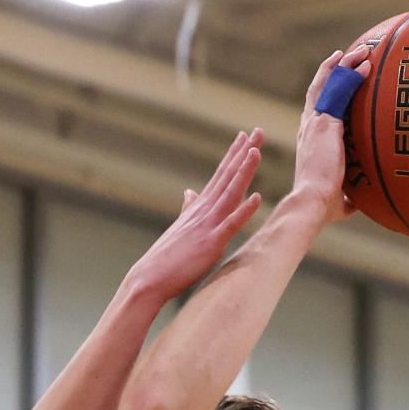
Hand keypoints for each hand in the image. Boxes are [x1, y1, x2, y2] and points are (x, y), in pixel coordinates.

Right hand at [129, 129, 262, 303]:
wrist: (149, 279)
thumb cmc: (166, 258)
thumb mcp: (181, 226)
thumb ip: (188, 208)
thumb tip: (190, 192)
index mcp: (199, 207)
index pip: (220, 175)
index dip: (233, 155)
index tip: (245, 136)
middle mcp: (204, 211)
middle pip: (228, 176)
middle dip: (244, 153)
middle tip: (258, 131)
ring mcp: (208, 225)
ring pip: (230, 193)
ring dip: (244, 172)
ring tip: (256, 150)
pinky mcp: (212, 244)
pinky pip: (231, 224)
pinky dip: (244, 210)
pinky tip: (257, 197)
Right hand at [293, 46, 371, 223]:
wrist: (312, 202)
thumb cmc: (323, 207)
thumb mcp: (339, 199)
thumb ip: (348, 196)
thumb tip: (360, 202)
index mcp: (308, 141)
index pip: (316, 110)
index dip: (325, 92)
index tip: (338, 80)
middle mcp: (308, 127)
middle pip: (319, 89)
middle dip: (333, 70)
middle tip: (348, 56)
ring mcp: (315, 122)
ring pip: (328, 83)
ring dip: (344, 65)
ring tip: (360, 51)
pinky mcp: (325, 122)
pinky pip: (339, 90)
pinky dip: (351, 75)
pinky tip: (365, 65)